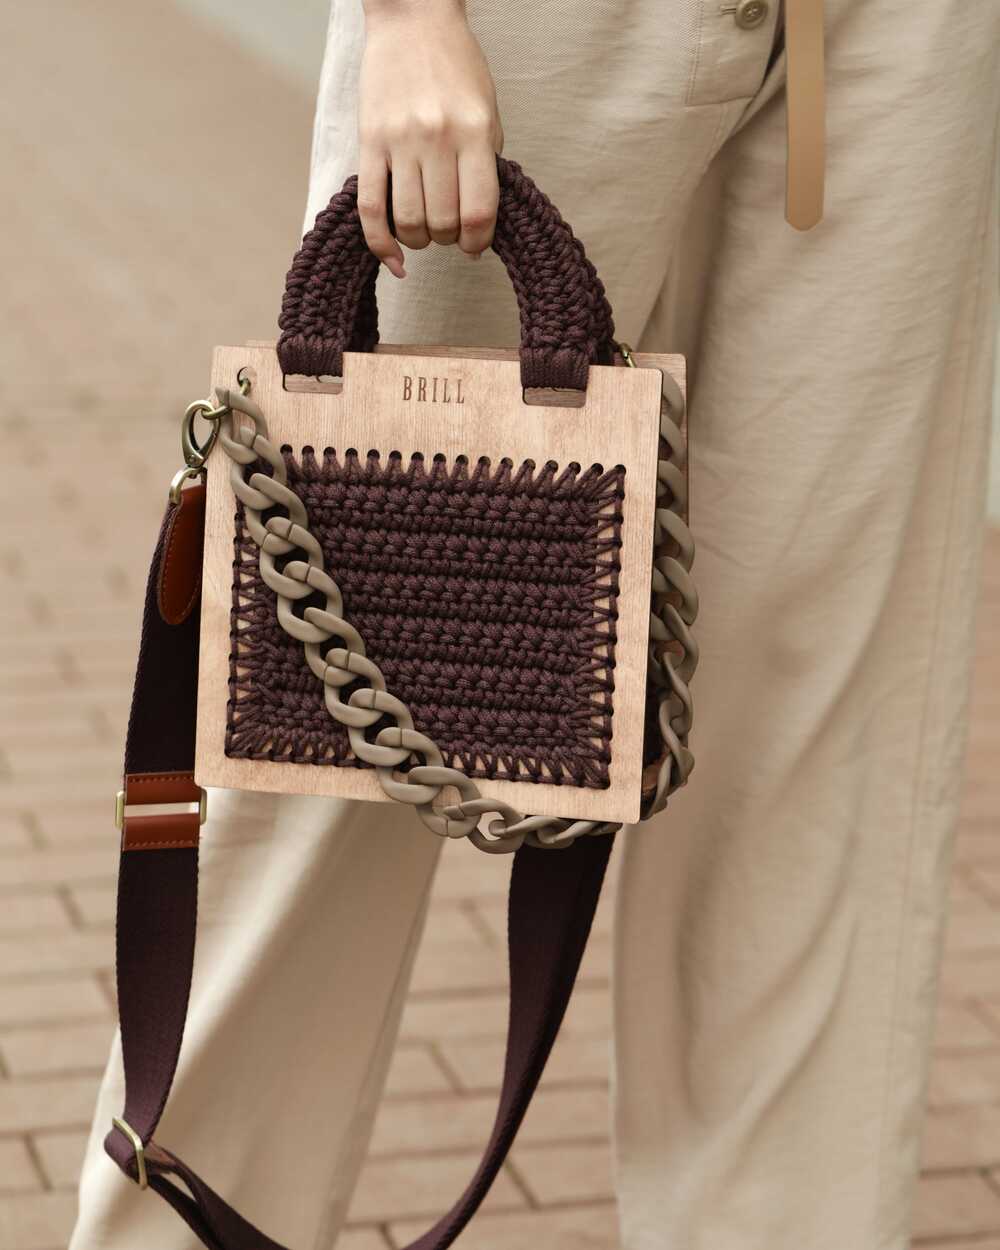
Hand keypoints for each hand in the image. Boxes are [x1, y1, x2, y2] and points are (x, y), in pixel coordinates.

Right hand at [359, 0, 503, 277]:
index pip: (479, 212)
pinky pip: (371, 208)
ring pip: (409, 221)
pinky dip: (381, 244)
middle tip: (449, 233)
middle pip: (442, 222)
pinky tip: (395, 260)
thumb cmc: (456, 68)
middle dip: (448, 240)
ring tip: (425, 234)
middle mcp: (437, 137)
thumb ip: (485, 165)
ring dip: (419, 241)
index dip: (478, 242)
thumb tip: (478, 226)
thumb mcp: (487, 113)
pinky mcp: (369, 142)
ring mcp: (399, 141)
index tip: (475, 247)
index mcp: (475, 131)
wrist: (413, 20)